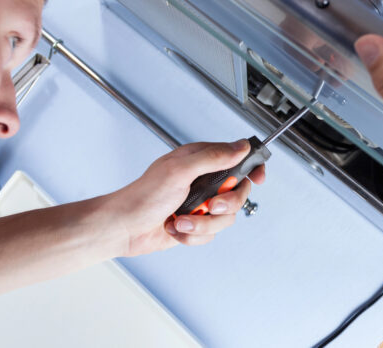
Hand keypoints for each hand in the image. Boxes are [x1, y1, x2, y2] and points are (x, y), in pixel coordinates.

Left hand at [108, 140, 265, 257]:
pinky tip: (175, 228)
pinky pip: (210, 234)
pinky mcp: (194, 224)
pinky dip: (192, 235)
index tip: (257, 178)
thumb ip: (213, 157)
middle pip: (238, 193)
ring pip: (225, 218)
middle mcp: (202, 181)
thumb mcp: (180, 170)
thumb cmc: (144, 196)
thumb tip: (240, 147)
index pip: (237, 158)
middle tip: (209, 205)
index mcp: (199, 161)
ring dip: (202, 224)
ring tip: (180, 220)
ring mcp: (199, 204)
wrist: (125, 227)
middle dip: (225, 204)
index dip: (251, 168)